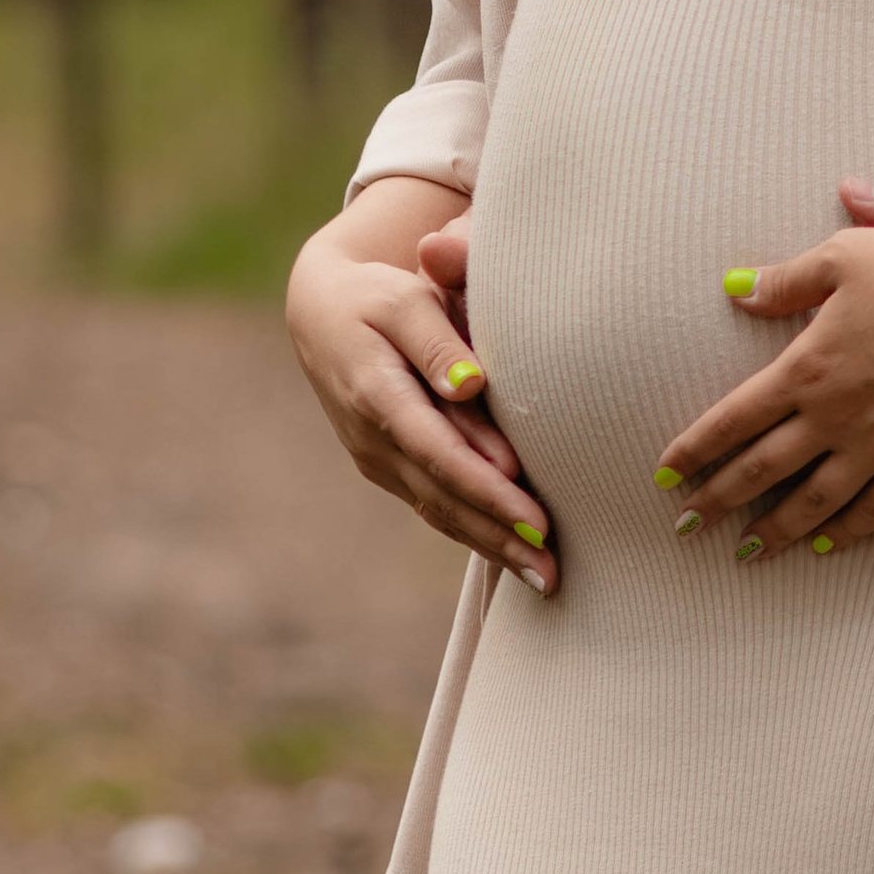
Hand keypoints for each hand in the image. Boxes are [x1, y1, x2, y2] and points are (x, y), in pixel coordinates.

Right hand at [285, 208, 556, 593]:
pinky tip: (511, 553)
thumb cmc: (378, 296)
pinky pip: (434, 505)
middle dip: (499, 538)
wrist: (320, 312)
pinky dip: (473, 531)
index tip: (536, 519)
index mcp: (377, 396)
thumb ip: (437, 343)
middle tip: (552, 572)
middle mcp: (374, 441)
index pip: (440, 454)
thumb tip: (471, 385)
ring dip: (491, 547)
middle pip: (444, 499)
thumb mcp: (404, 300)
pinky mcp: (389, 467)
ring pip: (439, 512)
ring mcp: (378, 460)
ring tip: (544, 577)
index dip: (487, 491)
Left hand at [653, 213, 873, 558]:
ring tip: (749, 551)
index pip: (734, 419)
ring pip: (815, 503)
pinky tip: (827, 547)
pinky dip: (847, 533)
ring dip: (776, 529)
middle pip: (763, 470)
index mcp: (808, 368)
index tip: (667, 476)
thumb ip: (786, 279)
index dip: (695, 450)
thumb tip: (736, 289)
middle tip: (687, 528)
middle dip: (719, 501)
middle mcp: (835, 417)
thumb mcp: (845, 257)